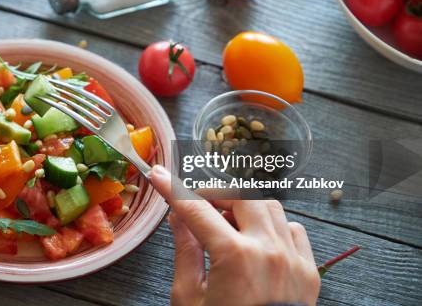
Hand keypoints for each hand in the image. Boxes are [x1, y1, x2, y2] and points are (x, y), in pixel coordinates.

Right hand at [150, 165, 319, 305]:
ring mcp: (293, 258)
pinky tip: (257, 240)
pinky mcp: (309, 271)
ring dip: (244, 207)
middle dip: (215, 193)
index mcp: (235, 257)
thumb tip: (179, 218)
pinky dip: (273, 226)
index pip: (197, 209)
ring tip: (226, 224)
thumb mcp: (190, 298)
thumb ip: (186, 250)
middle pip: (240, 195)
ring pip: (269, 206)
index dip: (175, 190)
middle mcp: (268, 250)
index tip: (161, 177)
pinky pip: (294, 229)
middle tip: (198, 205)